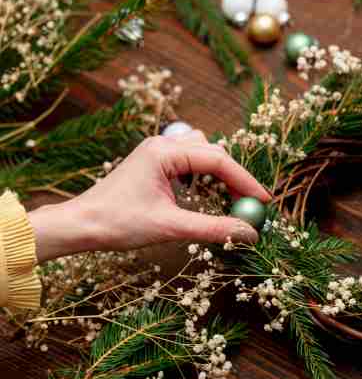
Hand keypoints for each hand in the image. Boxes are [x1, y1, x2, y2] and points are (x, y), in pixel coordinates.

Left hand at [28, 131, 267, 261]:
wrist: (80, 225)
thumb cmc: (118, 223)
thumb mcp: (172, 227)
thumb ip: (214, 228)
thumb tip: (249, 233)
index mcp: (165, 152)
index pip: (218, 160)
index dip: (245, 181)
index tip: (263, 201)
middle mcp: (162, 145)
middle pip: (214, 153)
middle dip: (236, 179)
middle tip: (251, 205)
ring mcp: (157, 152)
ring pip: (203, 154)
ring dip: (221, 175)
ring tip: (233, 199)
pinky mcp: (154, 164)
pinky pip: (190, 162)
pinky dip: (205, 177)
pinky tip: (208, 195)